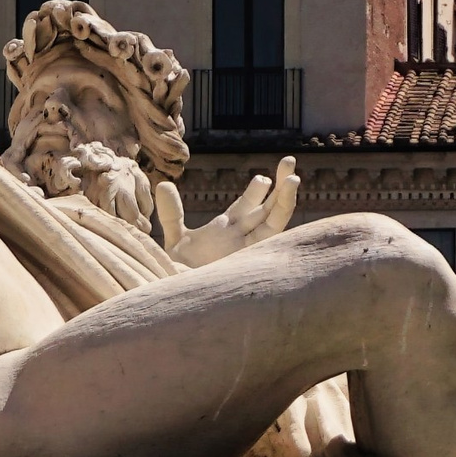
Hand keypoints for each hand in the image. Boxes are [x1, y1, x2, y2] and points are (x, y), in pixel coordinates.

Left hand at [156, 156, 300, 267]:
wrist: (180, 295)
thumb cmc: (178, 274)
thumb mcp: (175, 238)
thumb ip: (172, 213)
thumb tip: (163, 183)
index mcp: (226, 231)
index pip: (247, 206)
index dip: (257, 190)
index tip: (264, 177)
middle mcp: (241, 238)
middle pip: (266, 208)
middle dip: (279, 185)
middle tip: (289, 161)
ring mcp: (247, 249)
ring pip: (274, 221)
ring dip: (285, 199)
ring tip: (293, 178)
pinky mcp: (250, 258)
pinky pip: (271, 237)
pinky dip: (280, 217)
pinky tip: (287, 203)